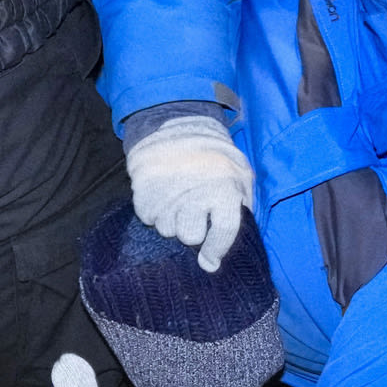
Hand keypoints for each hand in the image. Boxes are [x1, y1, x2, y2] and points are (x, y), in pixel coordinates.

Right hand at [124, 115, 253, 272]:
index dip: (216, 251)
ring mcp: (168, 195)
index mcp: (225, 191)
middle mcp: (196, 195)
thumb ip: (241, 207)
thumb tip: (229, 245)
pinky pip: (148, 218)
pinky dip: (154, 210)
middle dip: (192, 228)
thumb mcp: (240, 175)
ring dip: (172, 218)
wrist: (178, 124)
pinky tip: (163, 192)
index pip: (223, 233)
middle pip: (190, 236)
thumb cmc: (214, 155)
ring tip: (178, 196)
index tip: (210, 262)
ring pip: (167, 229)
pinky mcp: (144, 192)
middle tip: (194, 210)